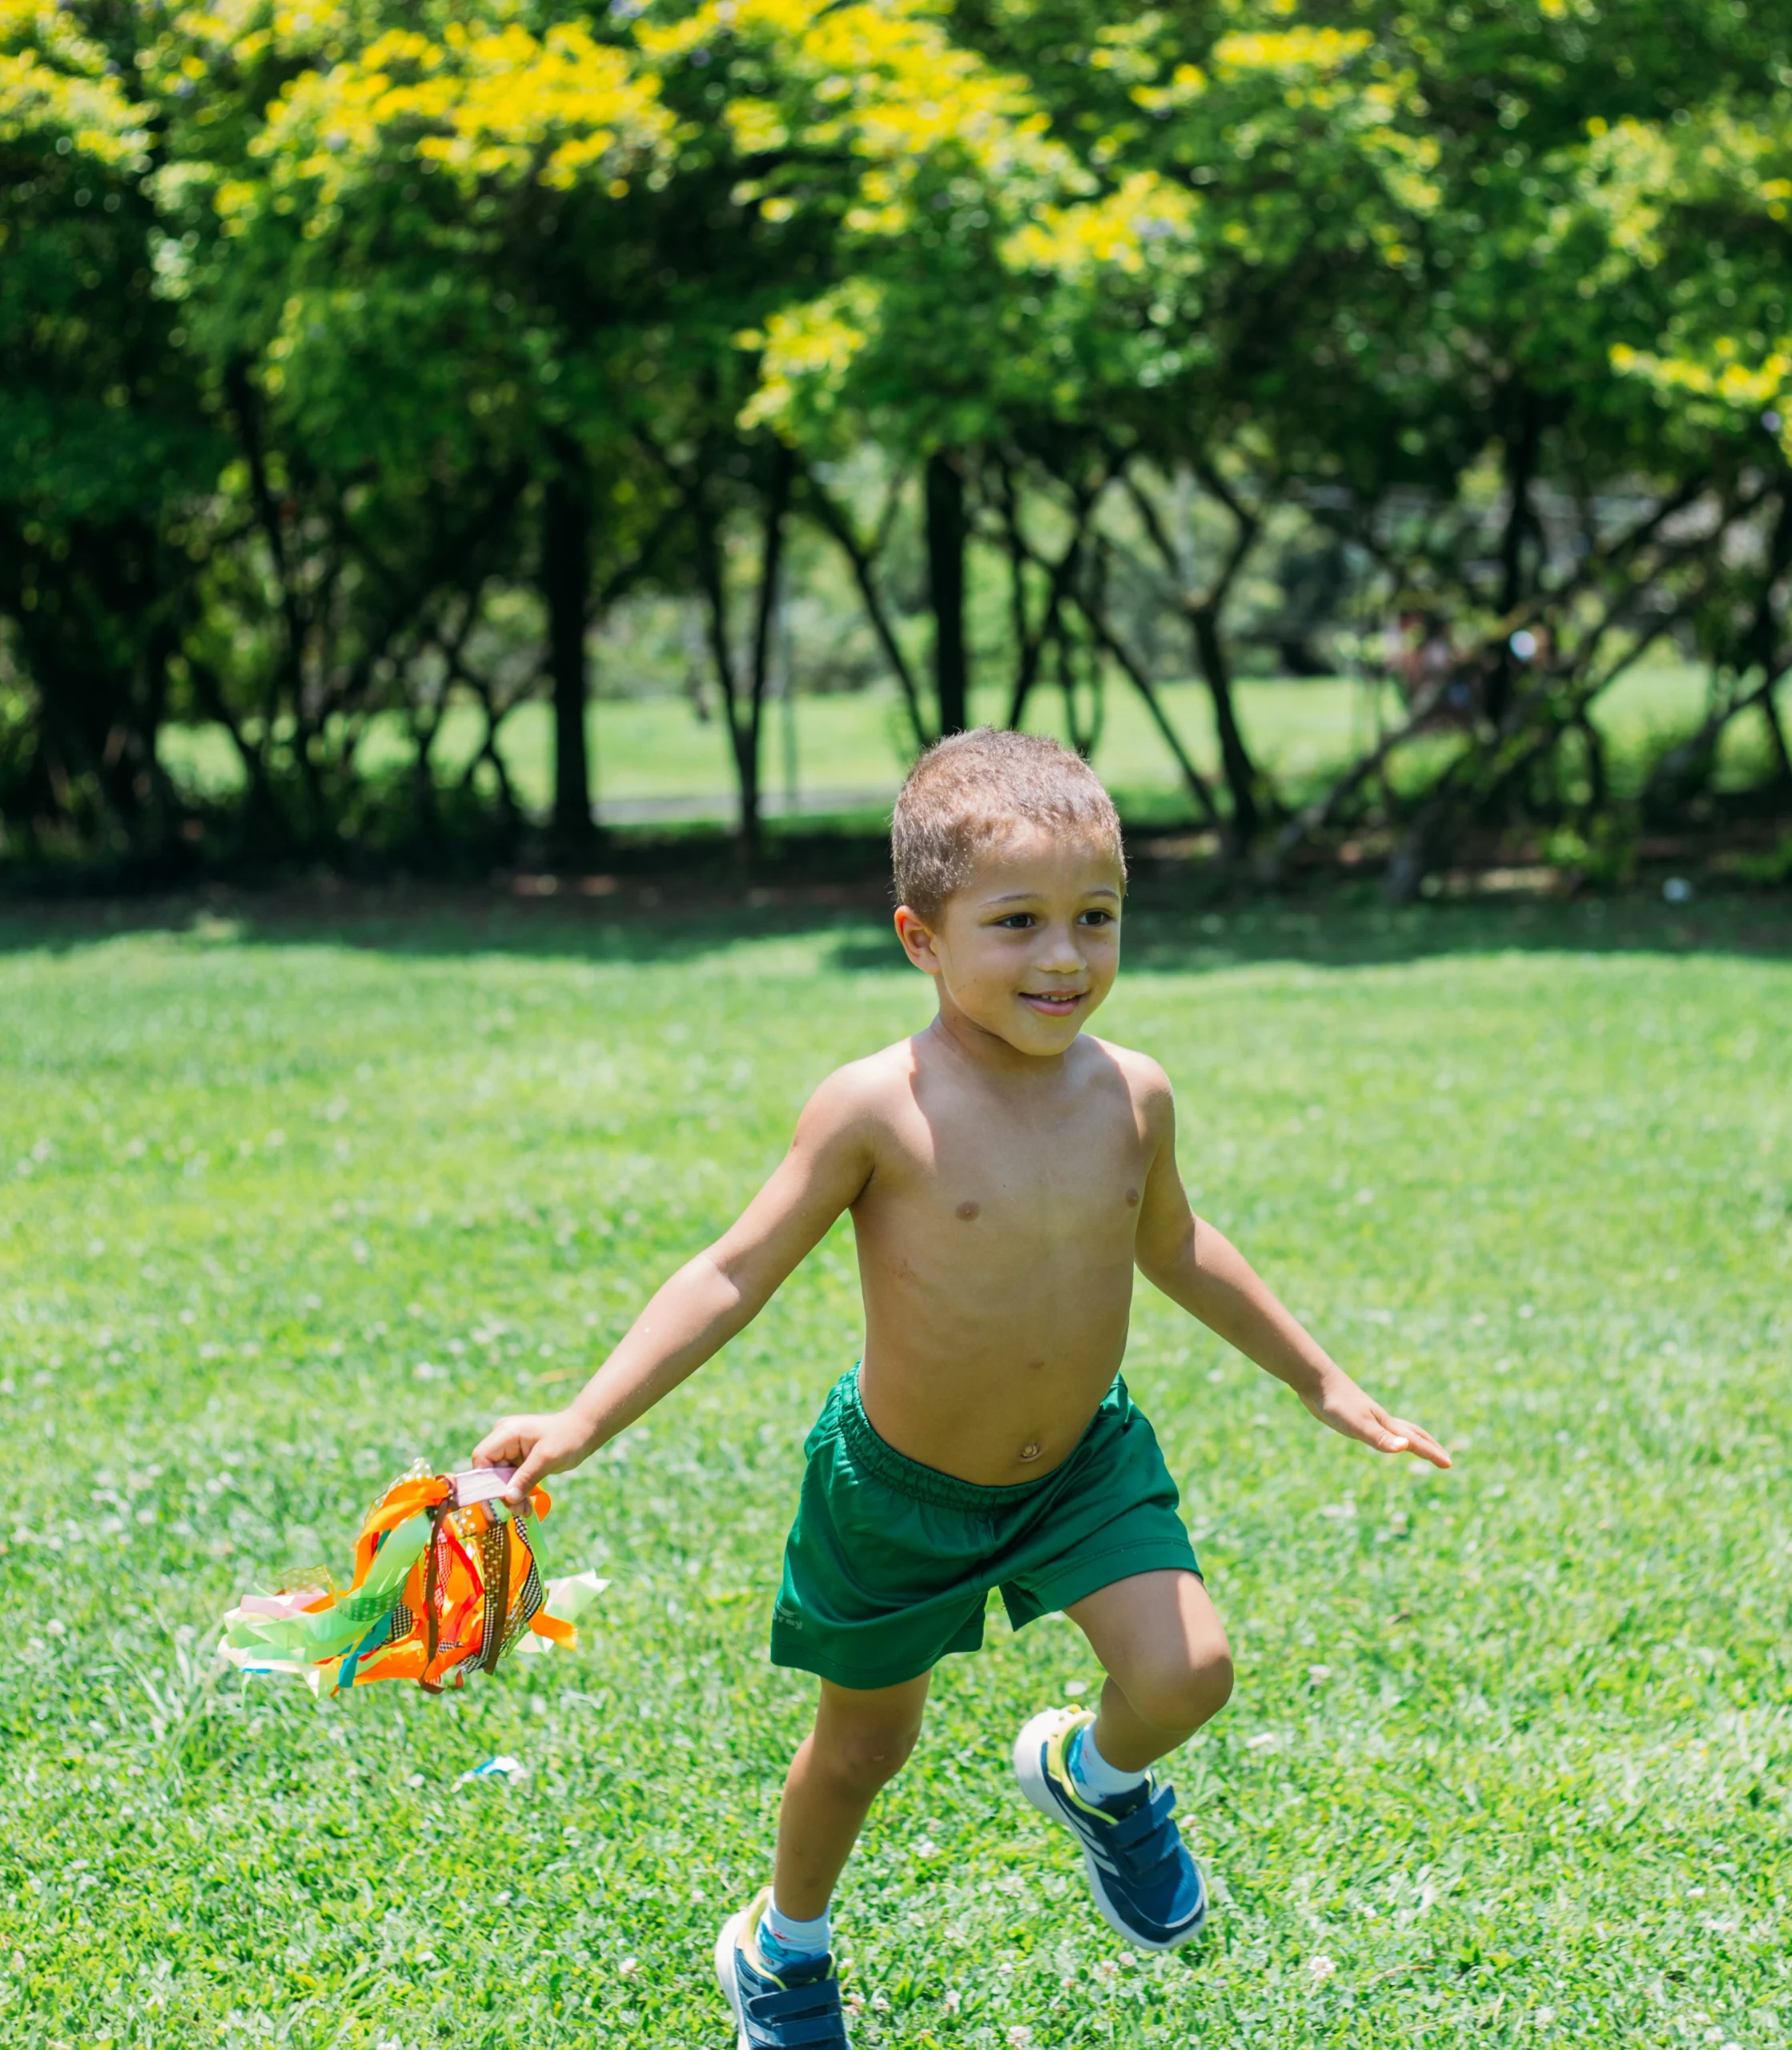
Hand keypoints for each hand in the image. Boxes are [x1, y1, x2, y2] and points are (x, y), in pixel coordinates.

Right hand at [471, 1408, 597, 1505]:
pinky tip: (526, 1505)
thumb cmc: (567, 1439)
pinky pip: (509, 1479)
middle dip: (502, 1492)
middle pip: (490, 1471)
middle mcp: (503, 1439)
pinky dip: (517, 1492)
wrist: (583, 1432)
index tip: (499, 1498)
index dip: (485, 1479)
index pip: (482, 1457)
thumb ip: (526, 1477)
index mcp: (506, 1432)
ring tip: (525, 1511)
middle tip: (519, 1511)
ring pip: (499, 1478)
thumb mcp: (547, 1458)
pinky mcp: (516, 1459)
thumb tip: (508, 1498)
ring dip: (511, 1496)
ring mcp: (509, 1449)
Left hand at [1302, 1374, 1451, 1469]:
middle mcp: (1382, 1420)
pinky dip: (1388, 1434)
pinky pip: (1380, 1429)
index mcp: (1386, 1425)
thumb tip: (1406, 1447)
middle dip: (1430, 1447)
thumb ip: (1380, 1438)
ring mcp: (1369, 1417)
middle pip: (1413, 1434)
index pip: (1416, 1442)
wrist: (1316, 1380)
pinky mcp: (1355, 1416)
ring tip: (1417, 1447)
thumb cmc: (1336, 1404)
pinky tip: (1381, 1435)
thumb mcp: (1358, 1426)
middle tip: (1444, 1459)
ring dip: (1412, 1439)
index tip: (1449, 1465)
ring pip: (1397, 1429)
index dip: (1433, 1454)